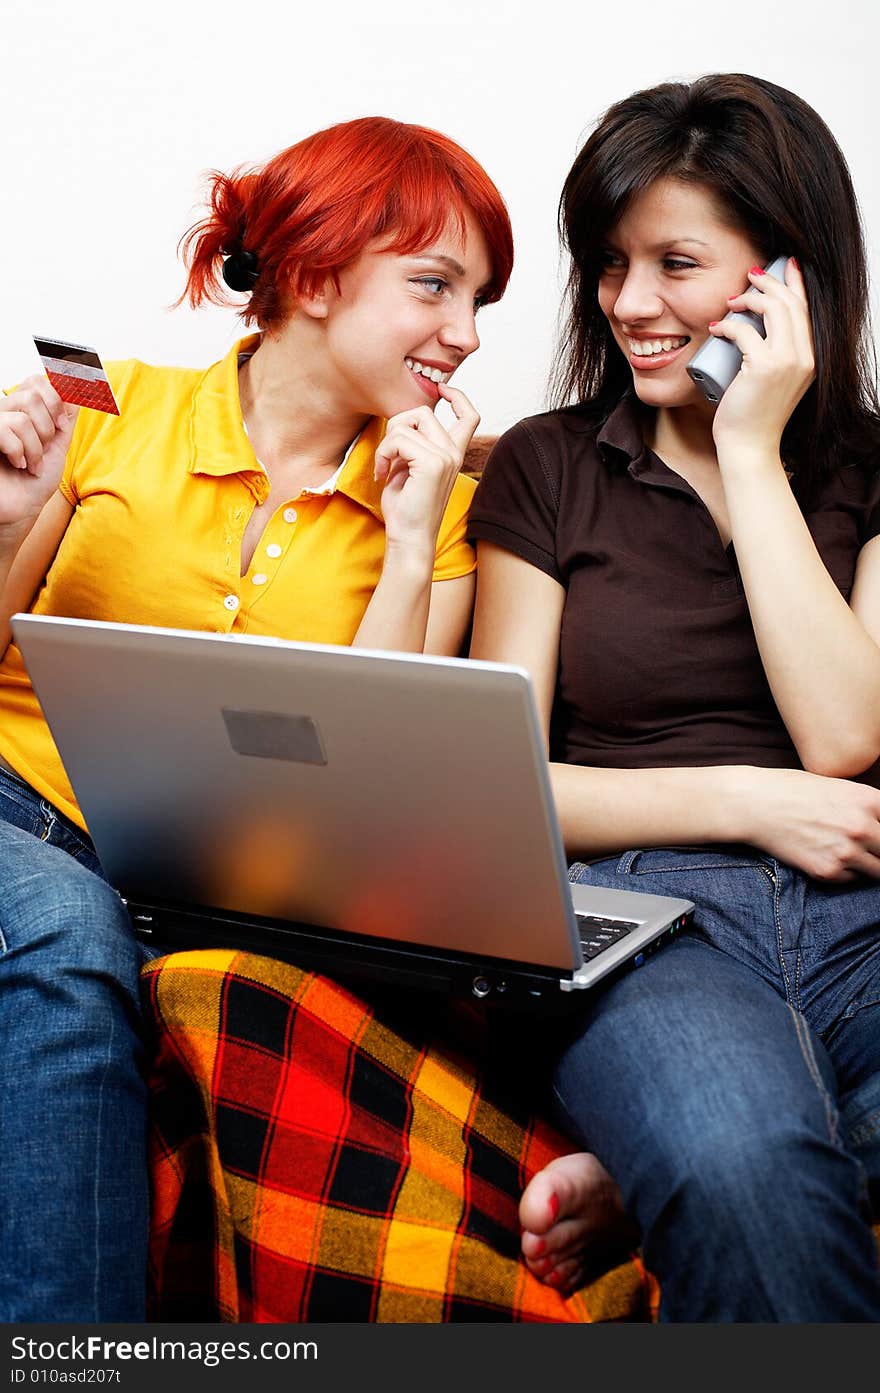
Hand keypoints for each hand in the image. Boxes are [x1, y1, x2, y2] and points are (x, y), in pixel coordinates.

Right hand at [0, 376, 77, 528]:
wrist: (24, 509)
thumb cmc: (36, 481)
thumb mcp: (58, 447)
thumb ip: (65, 420)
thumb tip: (75, 391)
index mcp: (21, 410)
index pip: (35, 381)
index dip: (54, 400)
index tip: (61, 425)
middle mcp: (3, 412)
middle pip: (31, 396)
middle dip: (47, 428)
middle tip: (44, 448)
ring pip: (21, 418)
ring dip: (35, 448)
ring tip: (32, 464)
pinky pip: (5, 430)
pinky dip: (19, 452)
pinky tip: (18, 464)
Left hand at [372, 385, 478, 556]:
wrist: (409, 538)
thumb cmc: (406, 509)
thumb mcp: (409, 468)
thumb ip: (412, 445)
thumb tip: (400, 423)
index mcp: (453, 454)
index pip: (469, 415)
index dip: (457, 395)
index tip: (441, 389)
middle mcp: (453, 453)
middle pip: (423, 411)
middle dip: (396, 426)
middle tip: (387, 454)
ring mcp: (446, 457)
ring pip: (407, 423)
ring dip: (387, 443)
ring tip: (384, 467)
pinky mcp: (432, 463)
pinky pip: (398, 439)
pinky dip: (383, 453)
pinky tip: (382, 473)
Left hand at [710, 258, 814, 456]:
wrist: (750, 447)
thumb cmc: (754, 417)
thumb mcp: (772, 381)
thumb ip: (774, 355)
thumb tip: (752, 326)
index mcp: (810, 359)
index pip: (806, 310)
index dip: (795, 283)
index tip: (783, 265)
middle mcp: (805, 357)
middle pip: (791, 304)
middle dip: (769, 282)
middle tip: (749, 275)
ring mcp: (787, 362)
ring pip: (774, 310)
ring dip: (750, 297)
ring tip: (731, 300)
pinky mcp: (765, 367)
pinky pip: (745, 331)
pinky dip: (727, 325)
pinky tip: (717, 327)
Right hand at [745, 766, 879, 880]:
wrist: (755, 804)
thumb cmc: (792, 789)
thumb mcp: (838, 787)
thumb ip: (865, 806)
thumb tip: (877, 823)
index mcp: (868, 800)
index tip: (878, 837)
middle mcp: (862, 827)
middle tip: (866, 848)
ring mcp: (846, 852)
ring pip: (877, 871)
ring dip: (868, 864)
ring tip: (847, 852)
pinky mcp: (827, 870)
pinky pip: (850, 879)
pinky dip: (845, 872)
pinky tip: (827, 855)